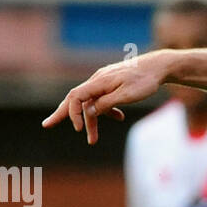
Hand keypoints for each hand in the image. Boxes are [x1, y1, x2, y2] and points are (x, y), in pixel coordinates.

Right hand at [42, 50, 172, 144]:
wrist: (159, 67)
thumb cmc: (145, 81)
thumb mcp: (127, 95)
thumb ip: (107, 103)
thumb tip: (89, 112)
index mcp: (99, 81)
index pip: (76, 96)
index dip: (72, 113)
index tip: (78, 129)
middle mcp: (98, 80)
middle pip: (75, 98)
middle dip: (62, 113)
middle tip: (47, 125)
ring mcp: (104, 82)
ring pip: (91, 102)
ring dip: (92, 121)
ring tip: (92, 140)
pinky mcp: (112, 84)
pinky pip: (102, 99)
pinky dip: (106, 111)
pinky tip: (119, 117)